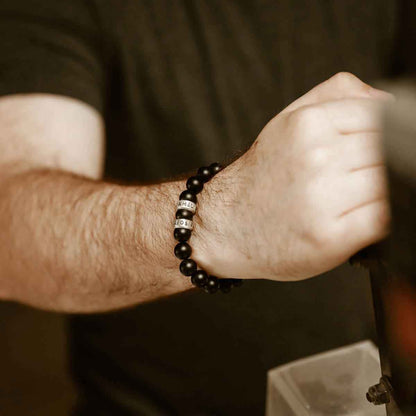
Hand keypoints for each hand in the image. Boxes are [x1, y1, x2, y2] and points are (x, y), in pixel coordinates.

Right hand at [196, 73, 391, 280]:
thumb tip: (389, 101)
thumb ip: (338, 95)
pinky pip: (382, 218)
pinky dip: (377, 218)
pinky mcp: (330, 237)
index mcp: (308, 124)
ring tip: (347, 200)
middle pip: (389, 153)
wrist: (225, 225)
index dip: (385, 138)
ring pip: (390, 185)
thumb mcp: (287, 120)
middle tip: (352, 180)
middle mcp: (316, 158)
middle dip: (377, 168)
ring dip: (377, 193)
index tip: (367, 155)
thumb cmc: (260, 177)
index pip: (383, 118)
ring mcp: (323, 199)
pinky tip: (353, 217)